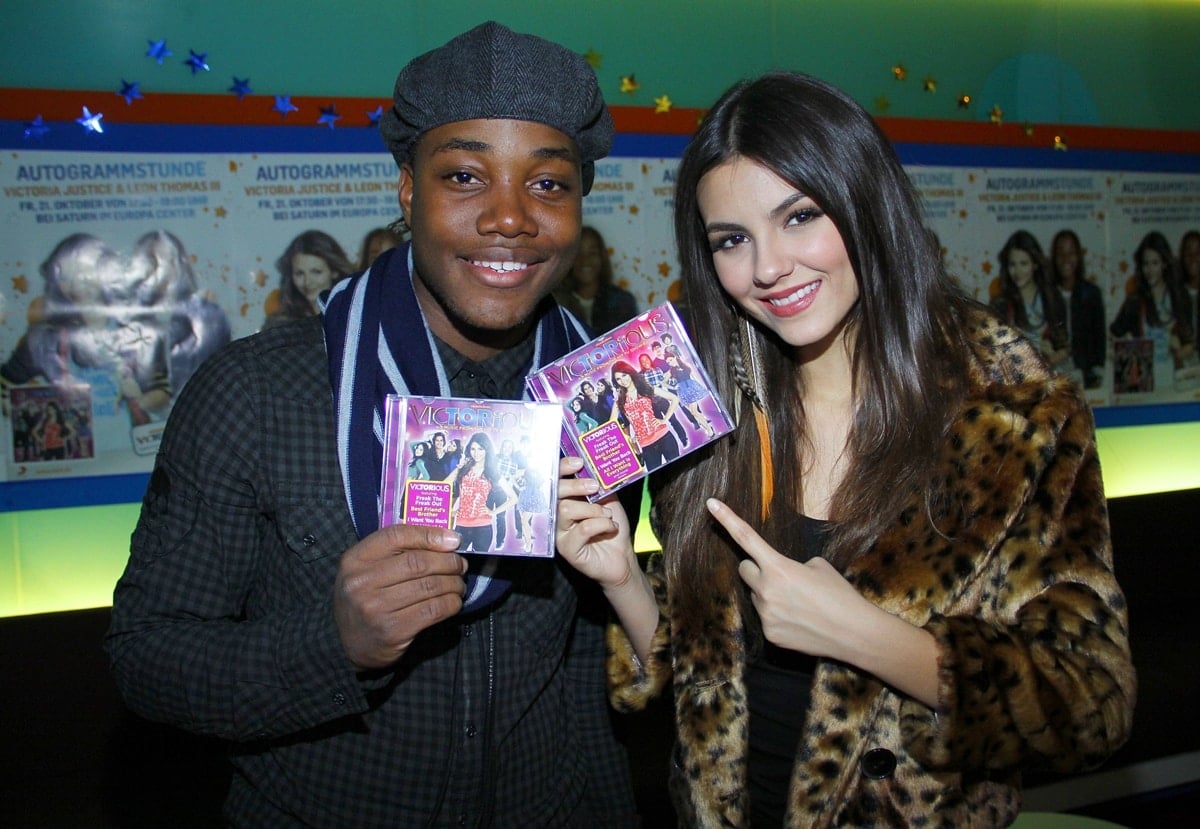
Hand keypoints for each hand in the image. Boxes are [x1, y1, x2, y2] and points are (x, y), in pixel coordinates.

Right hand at [332, 523, 466, 670]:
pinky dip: (451, 604)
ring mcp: (376, 608)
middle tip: (460, 565)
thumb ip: (397, 552)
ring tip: (459, 584)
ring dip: (453, 584)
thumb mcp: (368, 570)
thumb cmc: (366, 599)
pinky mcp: (393, 631)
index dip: (429, 535)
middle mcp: (361, 582)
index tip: (453, 540)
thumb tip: (448, 540)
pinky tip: (454, 602)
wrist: (349, 645)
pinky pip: (433, 610)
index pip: (396, 536)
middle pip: (417, 562)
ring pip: (429, 586)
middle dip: (448, 562)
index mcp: (354, 560)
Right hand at [555, 456, 635, 590]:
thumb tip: (593, 465)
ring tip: (607, 515)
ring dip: (593, 509)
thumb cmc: (612, 527)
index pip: (555, 481)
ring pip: (566, 509)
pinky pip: (582, 529)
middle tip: (594, 487)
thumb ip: (598, 484)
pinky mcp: (567, 549)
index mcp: (564, 501)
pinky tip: (611, 528)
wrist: (623, 556)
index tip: (578, 463)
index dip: (562, 469)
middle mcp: (557, 516)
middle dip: (576, 486)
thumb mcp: (607, 500)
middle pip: (555, 493)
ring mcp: (559, 533)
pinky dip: (602, 525)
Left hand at [706, 498, 873, 660]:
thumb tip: (783, 575)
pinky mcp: (769, 634)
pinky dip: (778, 617)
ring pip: (757, 596)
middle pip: (745, 570)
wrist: (854, 632)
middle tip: (782, 578)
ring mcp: (765, 614)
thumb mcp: (819, 567)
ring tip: (800, 604)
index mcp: (779, 567)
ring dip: (770, 595)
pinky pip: (766, 618)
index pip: (746, 537)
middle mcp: (766, 590)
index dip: (727, 518)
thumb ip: (793, 565)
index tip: (710, 504)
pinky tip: (800, 622)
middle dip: (758, 570)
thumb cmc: (841, 595)